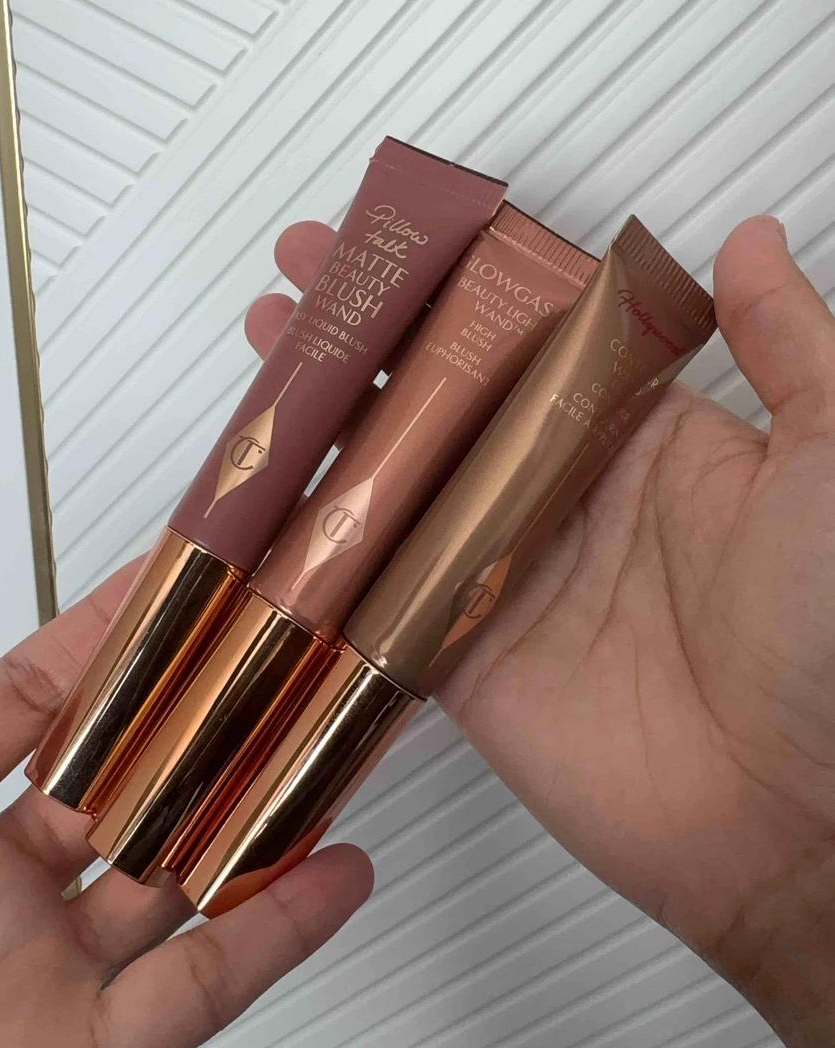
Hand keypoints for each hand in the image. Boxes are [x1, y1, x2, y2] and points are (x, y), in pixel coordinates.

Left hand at [0, 565, 371, 1046]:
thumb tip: (48, 643)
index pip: (40, 707)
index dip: (111, 641)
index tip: (179, 586)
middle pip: (129, 786)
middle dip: (203, 725)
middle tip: (268, 664)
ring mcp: (50, 974)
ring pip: (181, 876)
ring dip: (258, 814)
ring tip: (322, 746)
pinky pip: (203, 985)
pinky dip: (281, 929)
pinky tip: (336, 874)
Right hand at [249, 216, 834, 1046]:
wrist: (794, 814)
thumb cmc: (834, 636)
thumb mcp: (834, 457)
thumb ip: (788, 345)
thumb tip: (752, 242)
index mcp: (639, 439)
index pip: (531, 336)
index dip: (462, 283)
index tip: (407, 234)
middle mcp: (561, 497)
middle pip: (443, 397)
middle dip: (370, 334)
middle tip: (306, 279)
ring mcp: (502, 573)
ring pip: (395, 480)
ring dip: (328, 421)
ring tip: (270, 360)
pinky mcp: (462, 654)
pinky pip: (378, 591)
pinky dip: (322, 548)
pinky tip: (269, 501)